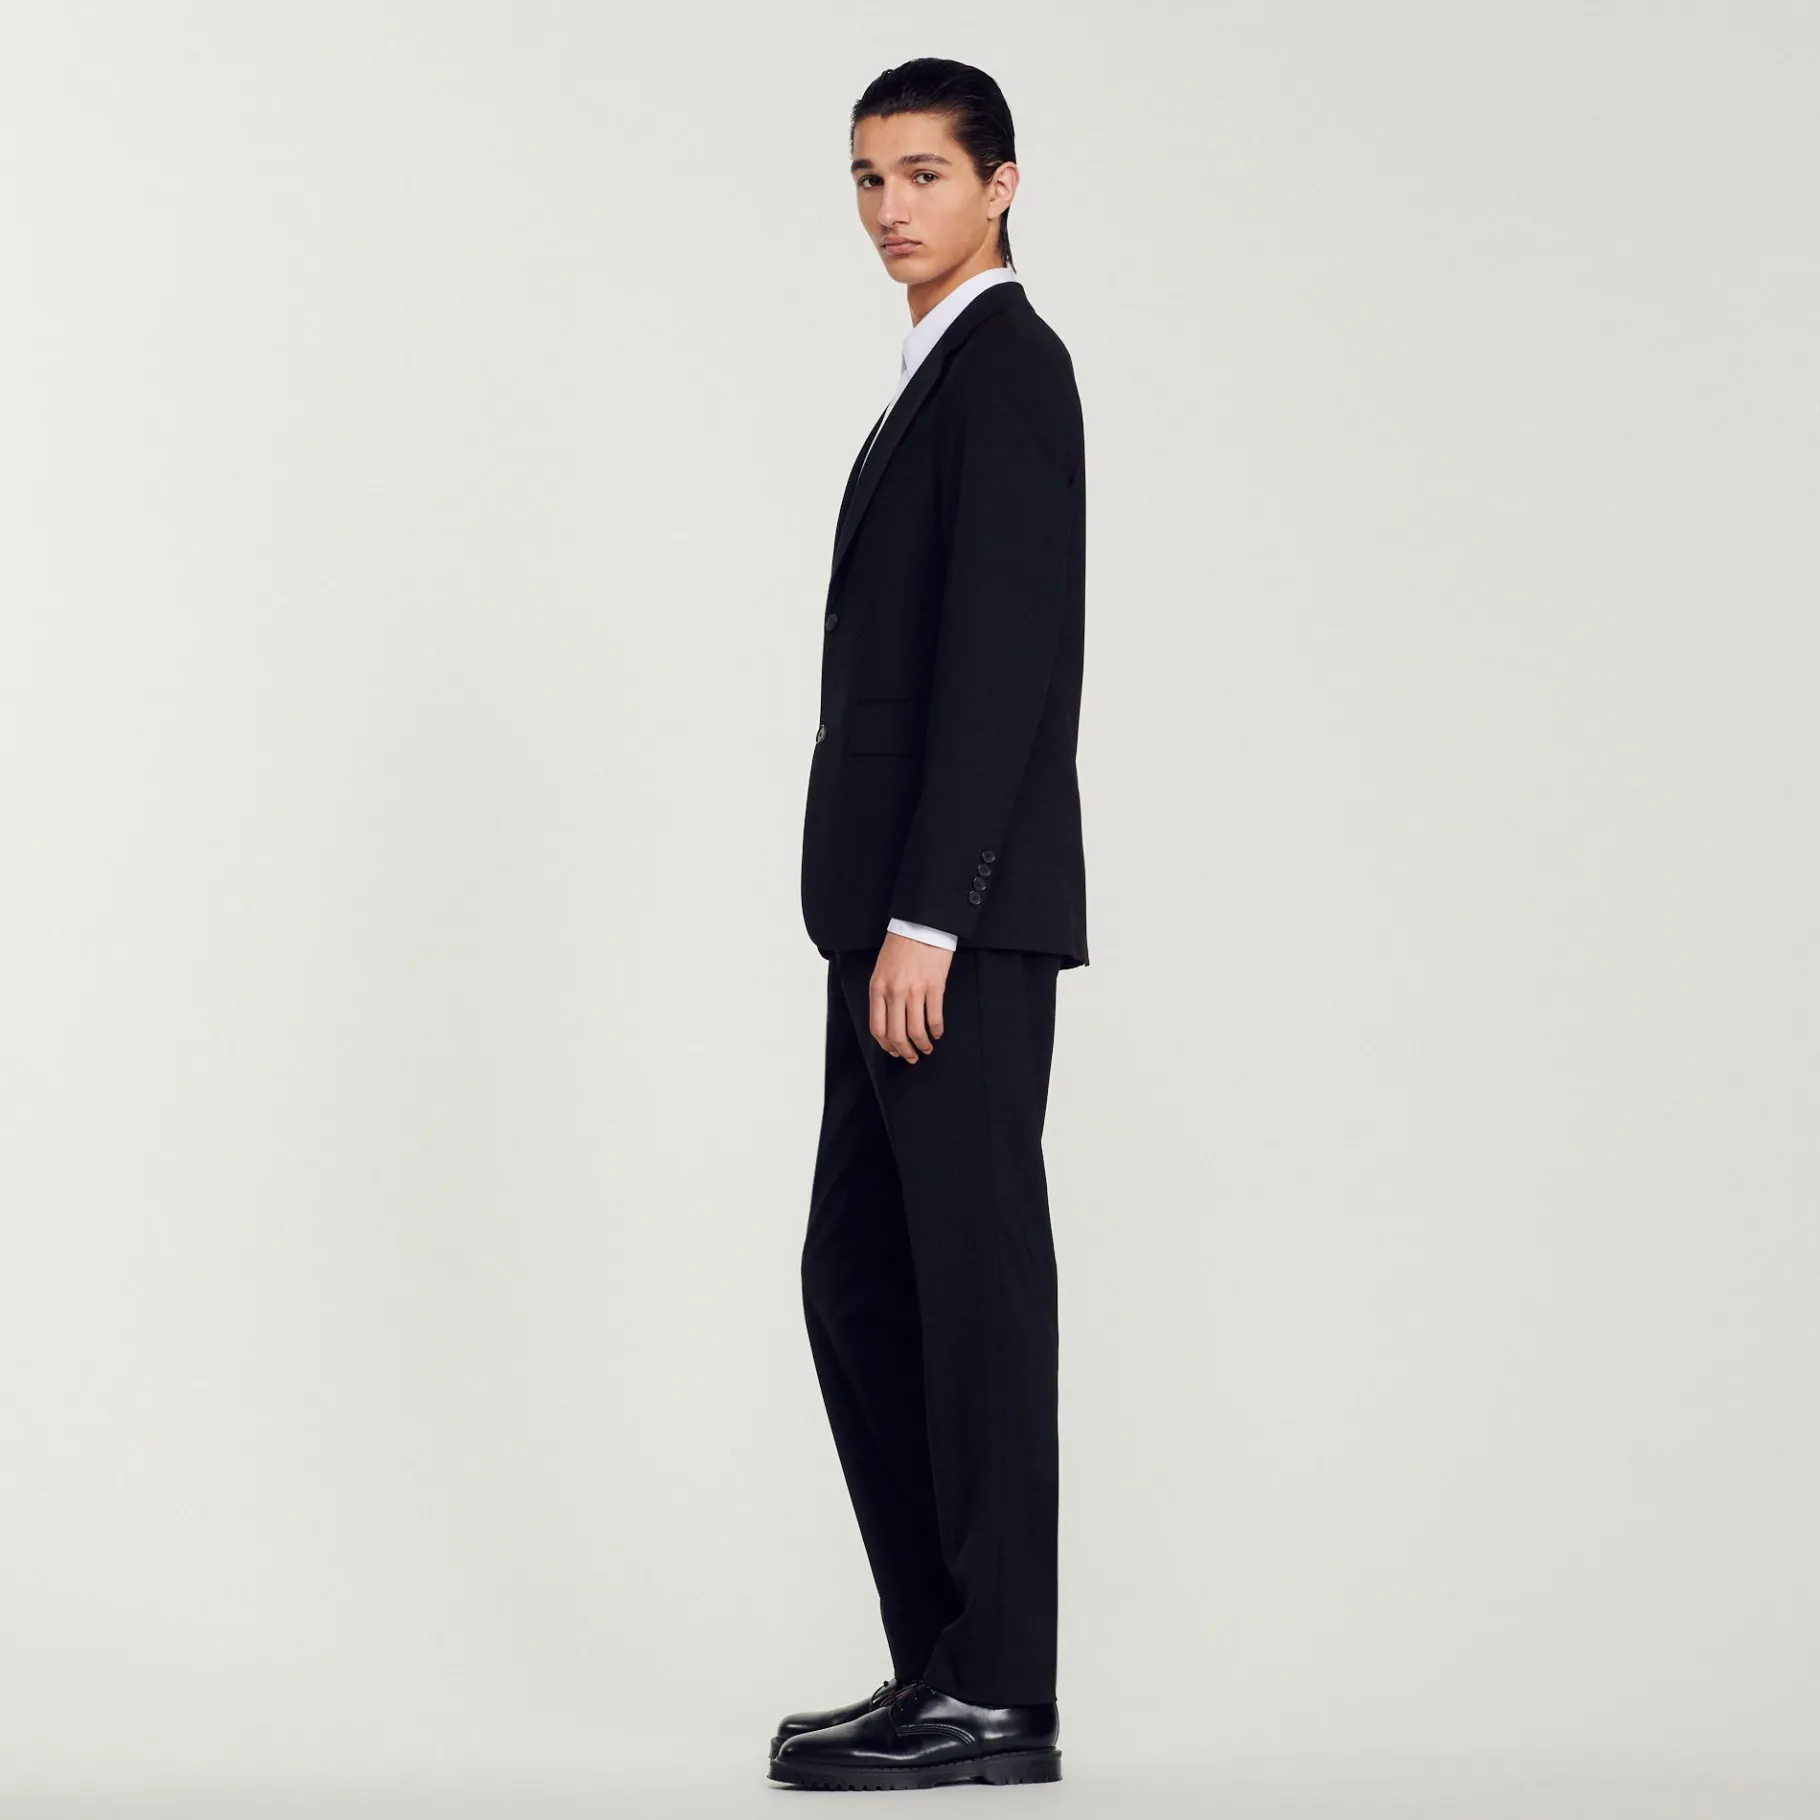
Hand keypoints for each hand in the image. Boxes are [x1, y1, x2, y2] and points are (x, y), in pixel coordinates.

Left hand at [869, 931, 951, 1062]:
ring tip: (926, 1048)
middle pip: (897, 1035)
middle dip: (904, 1051)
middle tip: (911, 1057)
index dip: (886, 1045)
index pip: (878, 1028)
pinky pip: (934, 1017)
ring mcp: (915, 991)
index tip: (893, 1051)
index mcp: (877, 989)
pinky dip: (937, 1030)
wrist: (920, 925)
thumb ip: (882, 995)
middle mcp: (894, 993)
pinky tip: (938, 1033)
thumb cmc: (900, 946)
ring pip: (916, 1030)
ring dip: (922, 1045)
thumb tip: (889, 1021)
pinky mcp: (934, 987)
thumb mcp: (881, 971)